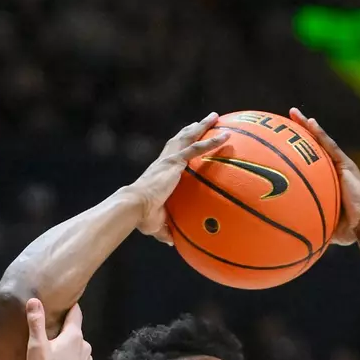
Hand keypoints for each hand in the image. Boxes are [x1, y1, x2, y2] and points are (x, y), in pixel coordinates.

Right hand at [25, 299, 91, 359]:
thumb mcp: (36, 346)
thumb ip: (36, 322)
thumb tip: (34, 300)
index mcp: (74, 336)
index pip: (75, 313)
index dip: (68, 306)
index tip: (61, 303)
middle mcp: (84, 345)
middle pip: (75, 330)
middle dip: (64, 328)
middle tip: (49, 331)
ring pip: (77, 345)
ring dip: (67, 345)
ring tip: (53, 349)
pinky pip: (78, 359)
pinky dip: (70, 358)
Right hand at [126, 113, 231, 244]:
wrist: (134, 207)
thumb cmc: (142, 217)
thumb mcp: (157, 224)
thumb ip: (166, 230)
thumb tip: (173, 242)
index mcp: (160, 172)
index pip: (172, 154)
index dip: (181, 144)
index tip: (190, 138)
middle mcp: (164, 161)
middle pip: (181, 139)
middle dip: (193, 128)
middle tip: (205, 120)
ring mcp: (170, 160)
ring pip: (189, 137)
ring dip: (203, 126)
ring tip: (215, 116)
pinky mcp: (174, 162)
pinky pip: (197, 148)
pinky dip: (212, 141)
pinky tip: (225, 136)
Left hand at [289, 107, 359, 244]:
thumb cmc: (348, 230)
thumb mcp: (324, 224)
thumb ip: (310, 223)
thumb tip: (293, 233)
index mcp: (331, 181)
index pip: (313, 162)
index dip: (300, 152)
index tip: (285, 144)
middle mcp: (336, 170)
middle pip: (315, 147)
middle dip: (301, 133)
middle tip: (284, 122)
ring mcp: (341, 165)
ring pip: (321, 141)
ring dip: (307, 126)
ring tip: (293, 113)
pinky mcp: (346, 164)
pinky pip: (329, 146)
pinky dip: (319, 133)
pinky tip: (309, 122)